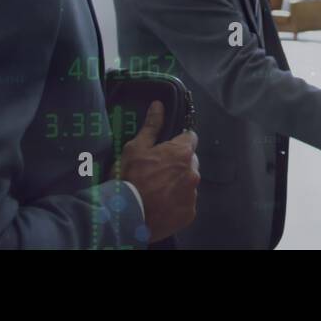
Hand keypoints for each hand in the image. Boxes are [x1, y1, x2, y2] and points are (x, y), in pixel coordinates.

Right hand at [121, 101, 199, 241]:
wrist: (127, 215)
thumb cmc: (130, 177)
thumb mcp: (136, 148)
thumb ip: (152, 126)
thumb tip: (159, 105)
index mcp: (182, 152)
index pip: (190, 138)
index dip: (179, 141)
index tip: (167, 148)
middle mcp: (193, 172)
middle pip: (190, 161)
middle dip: (179, 163)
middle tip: (158, 171)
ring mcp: (192, 194)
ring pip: (189, 182)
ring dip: (178, 182)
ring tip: (157, 189)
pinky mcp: (189, 213)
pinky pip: (186, 202)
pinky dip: (177, 202)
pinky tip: (161, 204)